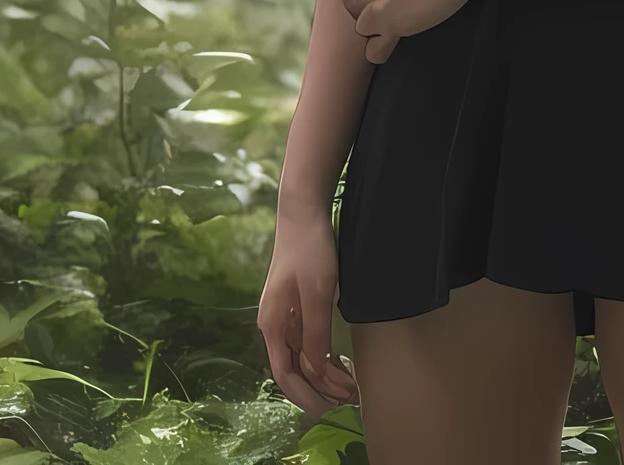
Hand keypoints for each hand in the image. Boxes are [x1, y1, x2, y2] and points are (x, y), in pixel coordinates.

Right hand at [258, 208, 358, 415]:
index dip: (304, 395)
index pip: (284, 374)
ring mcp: (285, 316)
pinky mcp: (297, 307)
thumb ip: (314, 334)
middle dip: (320, 388)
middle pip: (293, 369)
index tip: (327, 410)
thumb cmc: (309, 251)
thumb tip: (316, 369)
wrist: (303, 214)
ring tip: (350, 385)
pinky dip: (323, 356)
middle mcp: (274, 325)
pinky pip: (307, 342)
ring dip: (324, 375)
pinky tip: (341, 364)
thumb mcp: (317, 294)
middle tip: (350, 397)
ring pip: (302, 357)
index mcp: (272, 325)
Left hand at [338, 0, 479, 61]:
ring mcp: (377, 4)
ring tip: (393, 29)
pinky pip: (373, 49)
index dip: (358, 1)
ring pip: (361, 28)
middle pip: (349, 9)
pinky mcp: (392, 23)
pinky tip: (392, 43)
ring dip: (376, 30)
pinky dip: (381, 49)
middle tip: (388, 17)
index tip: (373, 5)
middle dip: (365, 15)